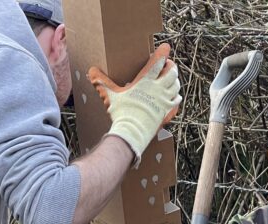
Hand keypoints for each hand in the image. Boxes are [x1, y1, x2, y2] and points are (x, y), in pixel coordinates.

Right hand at [88, 43, 181, 161]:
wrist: (132, 132)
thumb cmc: (121, 112)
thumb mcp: (110, 95)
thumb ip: (101, 81)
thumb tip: (91, 70)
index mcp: (145, 81)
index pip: (157, 62)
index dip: (162, 53)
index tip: (165, 47)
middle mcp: (158, 89)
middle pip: (171, 72)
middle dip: (171, 66)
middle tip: (168, 64)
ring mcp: (165, 100)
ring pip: (176, 85)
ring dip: (175, 80)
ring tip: (171, 78)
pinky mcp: (168, 112)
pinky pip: (176, 101)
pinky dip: (176, 96)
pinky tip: (174, 96)